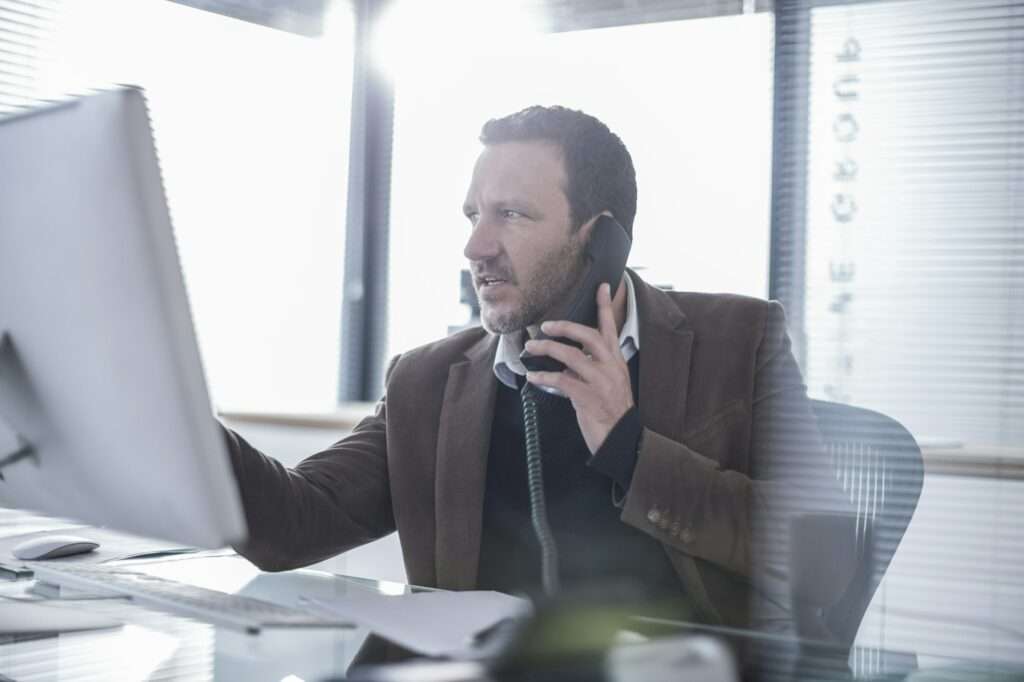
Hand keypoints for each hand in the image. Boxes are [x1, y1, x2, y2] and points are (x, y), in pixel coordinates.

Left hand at [524, 283, 633, 453]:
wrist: (620, 439)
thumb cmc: (610, 411)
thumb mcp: (606, 383)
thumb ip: (590, 367)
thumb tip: (566, 359)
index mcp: (616, 361)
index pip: (611, 328)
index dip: (605, 307)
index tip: (601, 286)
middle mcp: (611, 368)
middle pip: (589, 336)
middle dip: (565, 327)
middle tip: (546, 325)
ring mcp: (601, 382)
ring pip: (572, 356)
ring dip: (548, 349)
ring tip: (532, 347)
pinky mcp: (589, 398)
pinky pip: (562, 381)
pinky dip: (544, 377)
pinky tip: (534, 376)